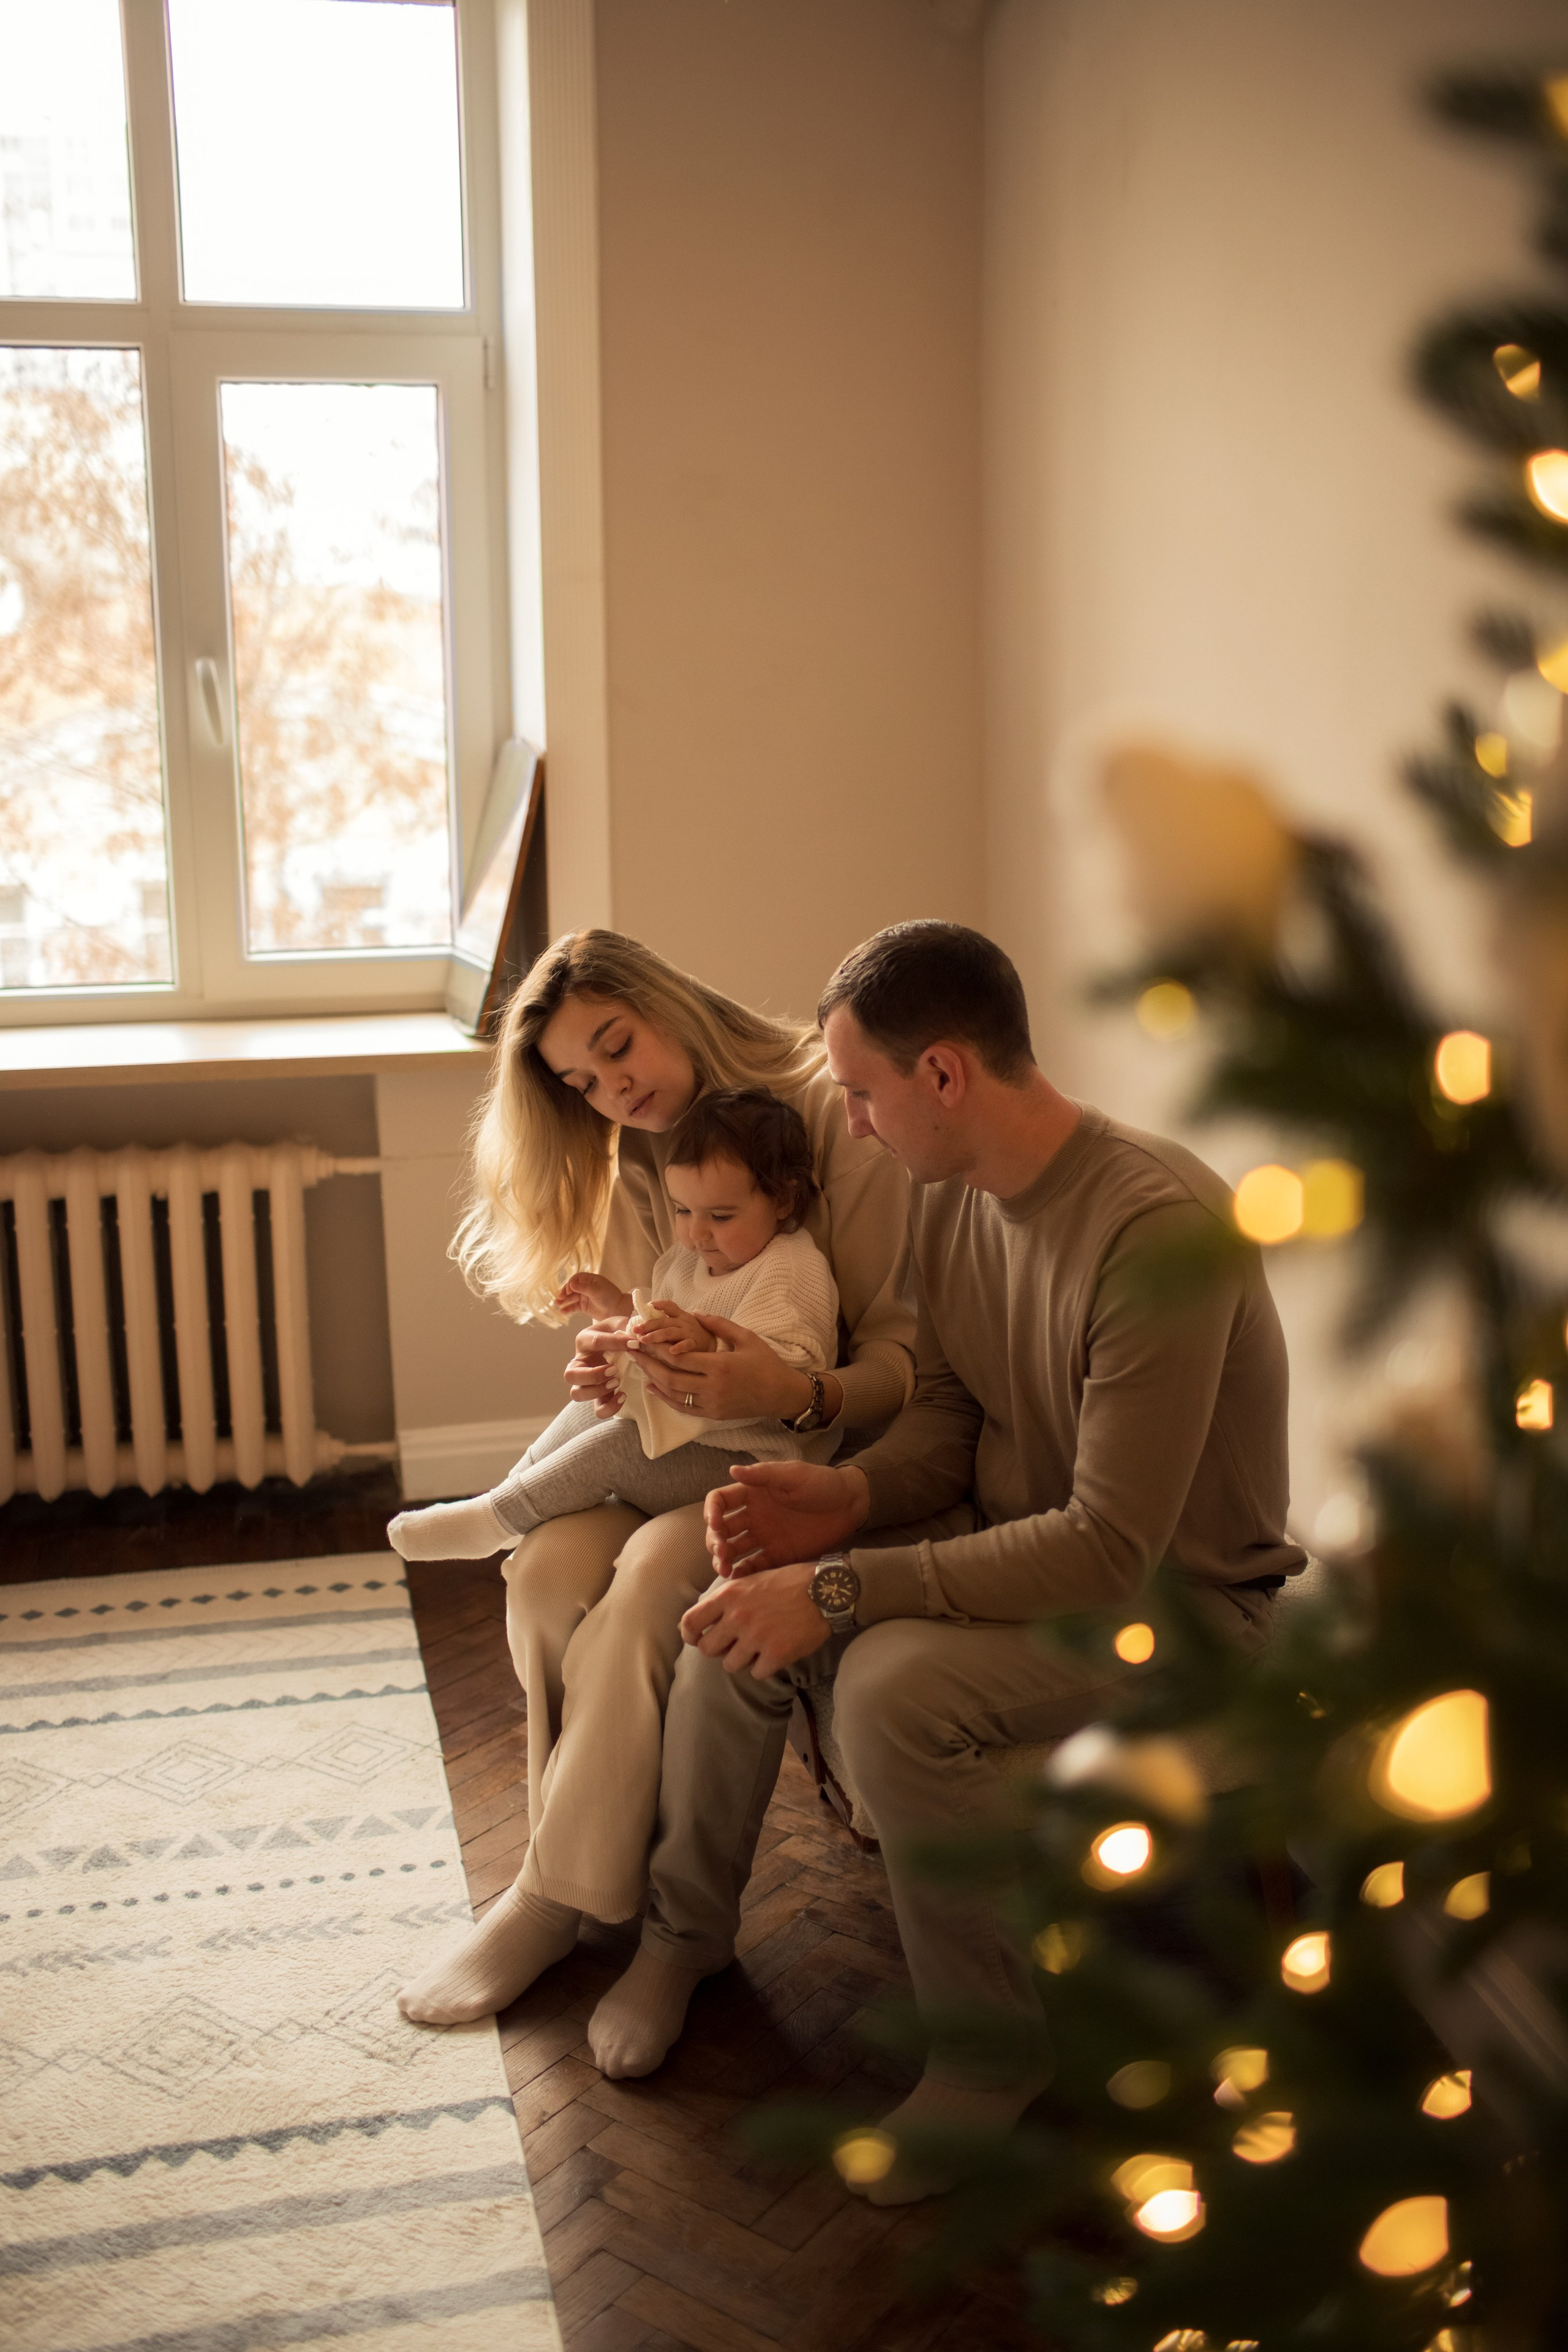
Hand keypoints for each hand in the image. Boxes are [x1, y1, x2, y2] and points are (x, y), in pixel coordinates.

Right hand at [555, 1269, 633, 1318]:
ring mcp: (584, 1297)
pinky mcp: (584, 1307)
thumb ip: (583, 1288)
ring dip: (564, 1301)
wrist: (617, 1310)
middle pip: (571, 1288)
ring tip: (557, 1304)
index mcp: (590, 1280)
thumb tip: (570, 1284)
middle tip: (559, 1299)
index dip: (570, 1285)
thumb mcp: (597, 1291)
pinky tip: (562, 1311)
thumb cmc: (610, 1297)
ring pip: (571, 1298)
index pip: (576, 1279)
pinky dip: (568, 1309)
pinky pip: (573, 1307)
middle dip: (564, 1293)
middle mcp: (585, 1287)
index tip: (568, 1291)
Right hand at [563, 1320, 626, 1418]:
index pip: (594, 1343)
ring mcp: (585, 1382)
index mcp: (584, 1341)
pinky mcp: (598, 1395)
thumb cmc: (617, 1331)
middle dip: (593, 1375)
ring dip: (597, 1391)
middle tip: (615, 1370)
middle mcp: (579, 1362)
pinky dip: (610, 1407)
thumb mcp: (620, 1323)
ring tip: (617, 1382)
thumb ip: (626, 1327)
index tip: (634, 1344)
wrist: (618, 1341)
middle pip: (570, 1375)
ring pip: (577, 1394)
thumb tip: (636, 1340)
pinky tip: (623, 1396)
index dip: (615, 1343)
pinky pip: (597, 1409)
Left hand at [625, 1299, 713, 1357]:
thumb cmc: (693, 1336)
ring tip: (644, 1340)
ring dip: (656, 1336)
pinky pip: (686, 1344)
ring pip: (670, 1332)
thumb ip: (666, 1324)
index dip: (658, 1304)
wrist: (714, 1346)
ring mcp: (689, 1332)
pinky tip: (671, 1351)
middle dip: (647, 1325)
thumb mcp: (681, 1325)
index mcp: (680, 1315)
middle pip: (663, 1321)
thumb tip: (643, 1325)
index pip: (668, 1306)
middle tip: (635, 1330)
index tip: (646, 1306)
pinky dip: (679, 1347)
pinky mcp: (695, 1344)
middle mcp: (684, 1322)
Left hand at [638, 1315, 834, 1423]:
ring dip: (653, 1380)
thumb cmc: (767, 1363)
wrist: (782, 1394)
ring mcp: (711, 1404)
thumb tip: (696, 1314)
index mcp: (720, 1366)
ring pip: (673, 1394)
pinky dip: (666, 1398)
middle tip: (632, 1351)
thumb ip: (720, 1325)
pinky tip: (654, 1387)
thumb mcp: (747, 1337)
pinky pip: (683, 1407)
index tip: (641, 1338)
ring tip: (639, 1366)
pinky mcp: (712, 1415)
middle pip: (670, 1377)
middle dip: (648, 1363)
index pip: (679, 1358)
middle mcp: (712, 1388)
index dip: (657, 1348)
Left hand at [680, 1564, 828, 1677]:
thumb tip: (706, 1618)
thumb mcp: (753, 1580)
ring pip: (730, 1665)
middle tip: (732, 1645)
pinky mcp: (776, 1654)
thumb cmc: (790, 1582)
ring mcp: (756, 1637)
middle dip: (718, 1650)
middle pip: (707, 1649)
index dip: (689, 1634)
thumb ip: (729, 1598)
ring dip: (742, 1660)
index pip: (690, 1621)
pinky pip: (757, 1673)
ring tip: (759, 1647)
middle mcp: (738, 1616)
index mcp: (729, 1595)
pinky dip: (765, 1667)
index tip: (696, 1639)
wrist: (826, 1591)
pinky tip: (776, 1653)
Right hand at [705, 1460, 869, 1575]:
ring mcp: (764, 1537)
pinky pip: (754, 1566)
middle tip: (722, 1553)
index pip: (720, 1501)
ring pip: (734, 1550)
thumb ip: (764, 1474)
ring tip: (725, 1570)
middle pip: (722, 1530)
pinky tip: (738, 1580)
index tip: (715, 1523)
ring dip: (724, 1560)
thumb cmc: (822, 1483)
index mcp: (752, 1493)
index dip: (712, 1511)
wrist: (850, 1506)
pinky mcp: (777, 1555)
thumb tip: (732, 1469)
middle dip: (715, 1541)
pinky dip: (743, 1574)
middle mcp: (753, 1516)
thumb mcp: (793, 1475)